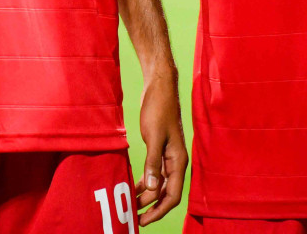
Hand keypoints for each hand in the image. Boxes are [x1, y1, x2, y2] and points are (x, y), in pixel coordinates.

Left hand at [135, 68, 186, 223]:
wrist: (160, 87)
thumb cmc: (159, 108)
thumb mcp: (154, 136)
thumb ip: (153, 163)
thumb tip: (150, 189)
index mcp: (178, 161)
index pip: (172, 196)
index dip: (158, 211)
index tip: (143, 221)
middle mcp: (175, 162)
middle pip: (165, 194)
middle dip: (150, 207)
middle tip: (131, 217)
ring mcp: (168, 157)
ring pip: (158, 185)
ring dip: (145, 196)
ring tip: (129, 205)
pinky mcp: (159, 150)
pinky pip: (153, 174)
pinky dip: (144, 183)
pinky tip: (132, 187)